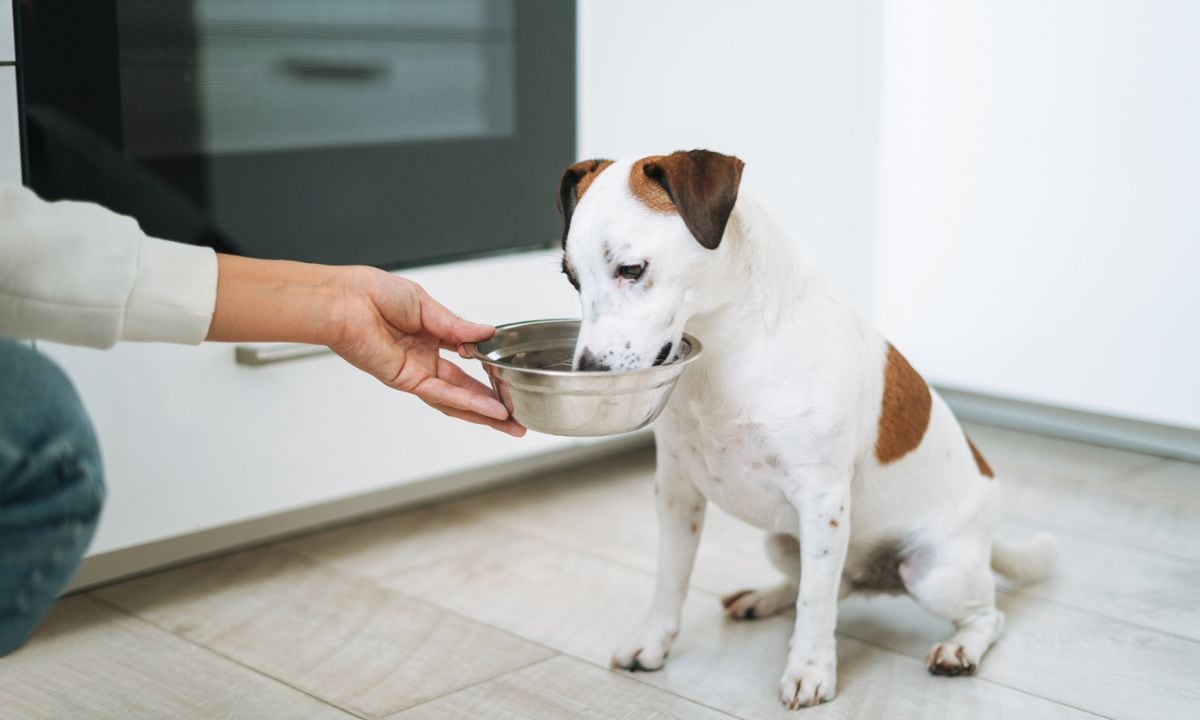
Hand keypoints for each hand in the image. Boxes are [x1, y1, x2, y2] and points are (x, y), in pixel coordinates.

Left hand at [207, 256, 523, 435]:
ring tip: (510, 424)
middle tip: (517, 420)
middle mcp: (423, 360)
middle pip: (463, 391)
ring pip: (455, 400)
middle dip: (492, 407)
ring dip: (484, 413)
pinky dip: (466, 402)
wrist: (344, 299)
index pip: (466, 364)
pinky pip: (441, 393)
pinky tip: (489, 410)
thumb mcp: (426, 305)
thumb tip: (487, 333)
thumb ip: (457, 326)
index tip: (509, 377)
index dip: (488, 374)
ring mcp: (415, 373)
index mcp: (430, 339)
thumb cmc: (371, 293)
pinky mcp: (405, 379)